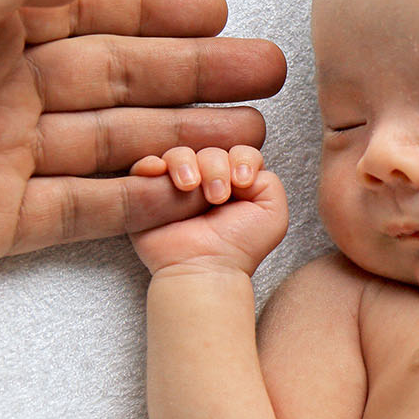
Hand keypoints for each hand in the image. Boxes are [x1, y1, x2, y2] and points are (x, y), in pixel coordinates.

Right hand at [128, 145, 287, 275]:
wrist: (207, 268)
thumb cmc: (240, 247)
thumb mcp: (273, 213)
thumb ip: (269, 181)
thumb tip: (240, 165)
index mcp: (235, 182)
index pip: (239, 151)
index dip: (241, 159)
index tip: (242, 181)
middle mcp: (207, 180)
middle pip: (210, 150)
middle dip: (216, 166)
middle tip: (217, 197)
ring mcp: (178, 186)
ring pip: (179, 153)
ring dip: (186, 163)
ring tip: (189, 187)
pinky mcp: (151, 194)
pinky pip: (145, 166)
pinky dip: (150, 164)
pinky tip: (160, 171)